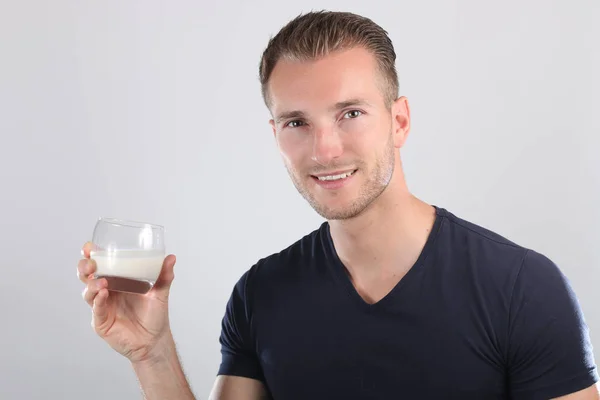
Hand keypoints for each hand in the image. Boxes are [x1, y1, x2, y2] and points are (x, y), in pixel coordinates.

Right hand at [78, 242, 176, 362]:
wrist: (154, 341)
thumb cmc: (155, 316)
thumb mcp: (161, 292)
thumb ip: (164, 275)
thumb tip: (171, 257)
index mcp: (117, 281)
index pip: (100, 265)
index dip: (91, 256)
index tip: (89, 247)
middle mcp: (107, 292)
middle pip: (87, 276)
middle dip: (85, 267)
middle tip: (91, 264)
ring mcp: (102, 307)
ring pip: (88, 292)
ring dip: (92, 284)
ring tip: (103, 282)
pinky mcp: (101, 322)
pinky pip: (96, 309)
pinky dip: (97, 300)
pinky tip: (103, 294)